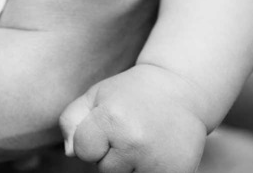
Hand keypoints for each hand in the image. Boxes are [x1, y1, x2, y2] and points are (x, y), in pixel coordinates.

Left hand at [60, 64, 207, 172]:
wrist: (181, 88)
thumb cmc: (131, 93)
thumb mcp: (96, 95)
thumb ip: (71, 121)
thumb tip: (71, 152)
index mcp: (111, 119)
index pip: (83, 151)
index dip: (91, 140)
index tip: (106, 126)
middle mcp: (134, 143)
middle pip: (104, 169)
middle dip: (111, 154)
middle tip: (129, 131)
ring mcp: (158, 161)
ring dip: (130, 165)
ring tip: (142, 141)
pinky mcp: (178, 172)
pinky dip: (148, 170)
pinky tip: (156, 152)